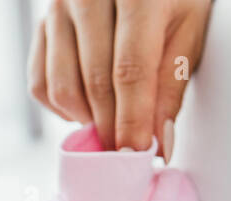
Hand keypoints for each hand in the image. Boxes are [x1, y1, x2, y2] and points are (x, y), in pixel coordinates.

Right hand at [29, 0, 211, 156]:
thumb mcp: (189, 30)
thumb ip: (172, 83)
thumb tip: (159, 141)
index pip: (130, 70)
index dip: (133, 120)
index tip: (139, 153)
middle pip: (95, 83)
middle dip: (113, 129)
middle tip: (130, 155)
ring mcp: (57, 8)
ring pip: (62, 87)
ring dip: (89, 121)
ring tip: (114, 128)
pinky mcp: (41, 24)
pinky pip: (41, 83)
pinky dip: (64, 109)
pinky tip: (90, 109)